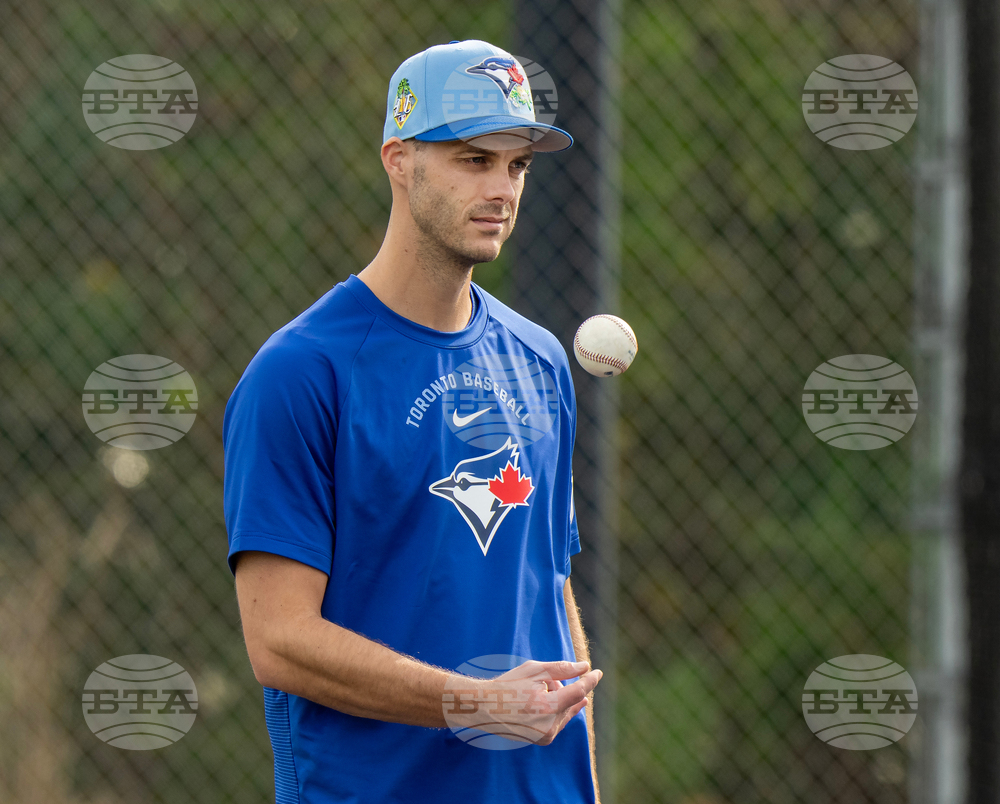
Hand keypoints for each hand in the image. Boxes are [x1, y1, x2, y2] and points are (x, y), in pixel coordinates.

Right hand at [442, 659, 602, 745]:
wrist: (484, 708)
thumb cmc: (508, 685)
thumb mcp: (534, 670)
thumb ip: (562, 669)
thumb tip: (585, 667)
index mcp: (548, 707)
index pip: (578, 692)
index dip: (589, 680)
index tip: (597, 672)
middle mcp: (549, 725)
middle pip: (571, 701)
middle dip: (564, 688)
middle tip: (547, 681)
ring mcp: (546, 735)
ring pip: (565, 712)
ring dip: (559, 699)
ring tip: (539, 690)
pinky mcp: (542, 740)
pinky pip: (558, 722)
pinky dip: (555, 710)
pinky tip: (538, 701)